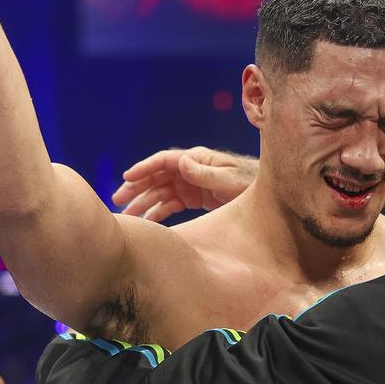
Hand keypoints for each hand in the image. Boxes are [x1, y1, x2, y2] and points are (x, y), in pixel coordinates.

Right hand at [112, 147, 259, 221]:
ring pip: (160, 192)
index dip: (145, 168)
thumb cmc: (251, 184)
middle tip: (117, 200)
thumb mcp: (231, 181)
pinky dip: (157, 212)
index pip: (165, 161)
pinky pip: (170, 204)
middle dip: (136, 187)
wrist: (267, 198)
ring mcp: (190, 184)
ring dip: (143, 202)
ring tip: (126, 216)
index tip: (127, 177)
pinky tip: (146, 223)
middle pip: (157, 176)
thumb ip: (206, 173)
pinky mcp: (194, 198)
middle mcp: (190, 169)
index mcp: (197, 160)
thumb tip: (182, 161)